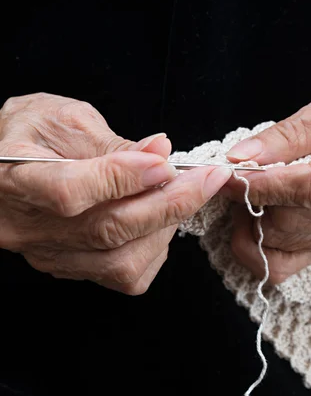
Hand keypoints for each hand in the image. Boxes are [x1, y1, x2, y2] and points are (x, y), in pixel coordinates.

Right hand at [0, 93, 230, 293]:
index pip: (70, 192)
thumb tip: (161, 152)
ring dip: (164, 228)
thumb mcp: (64, 119)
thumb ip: (112, 141)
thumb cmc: (30, 135)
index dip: (123, 178)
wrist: (1, 167)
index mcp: (15, 179)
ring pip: (121, 261)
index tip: (165, 162)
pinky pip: (124, 277)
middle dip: (170, 204)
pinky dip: (154, 250)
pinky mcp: (69, 270)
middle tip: (206, 180)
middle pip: (107, 231)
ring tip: (177, 195)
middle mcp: (30, 227)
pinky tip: (157, 223)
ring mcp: (50, 255)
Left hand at [226, 83, 310, 283]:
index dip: (261, 185)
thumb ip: (291, 131)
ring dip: (256, 221)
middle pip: (289, 221)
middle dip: (252, 201)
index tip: (227, 175)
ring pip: (285, 244)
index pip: (308, 187)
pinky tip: (263, 223)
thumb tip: (242, 156)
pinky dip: (265, 246)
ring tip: (256, 194)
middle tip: (240, 178)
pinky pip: (291, 264)